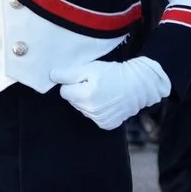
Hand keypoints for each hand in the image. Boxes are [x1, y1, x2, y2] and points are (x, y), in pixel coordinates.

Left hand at [53, 57, 170, 130]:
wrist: (139, 84)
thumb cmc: (114, 73)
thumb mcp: (91, 67)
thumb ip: (69, 73)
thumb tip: (51, 76)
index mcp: (86, 96)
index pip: (64, 92)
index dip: (73, 83)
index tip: (84, 78)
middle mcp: (91, 110)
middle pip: (73, 101)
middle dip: (79, 92)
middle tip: (95, 83)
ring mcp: (100, 119)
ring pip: (83, 109)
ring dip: (88, 101)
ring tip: (103, 91)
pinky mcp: (107, 124)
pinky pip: (94, 117)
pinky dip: (98, 110)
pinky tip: (107, 101)